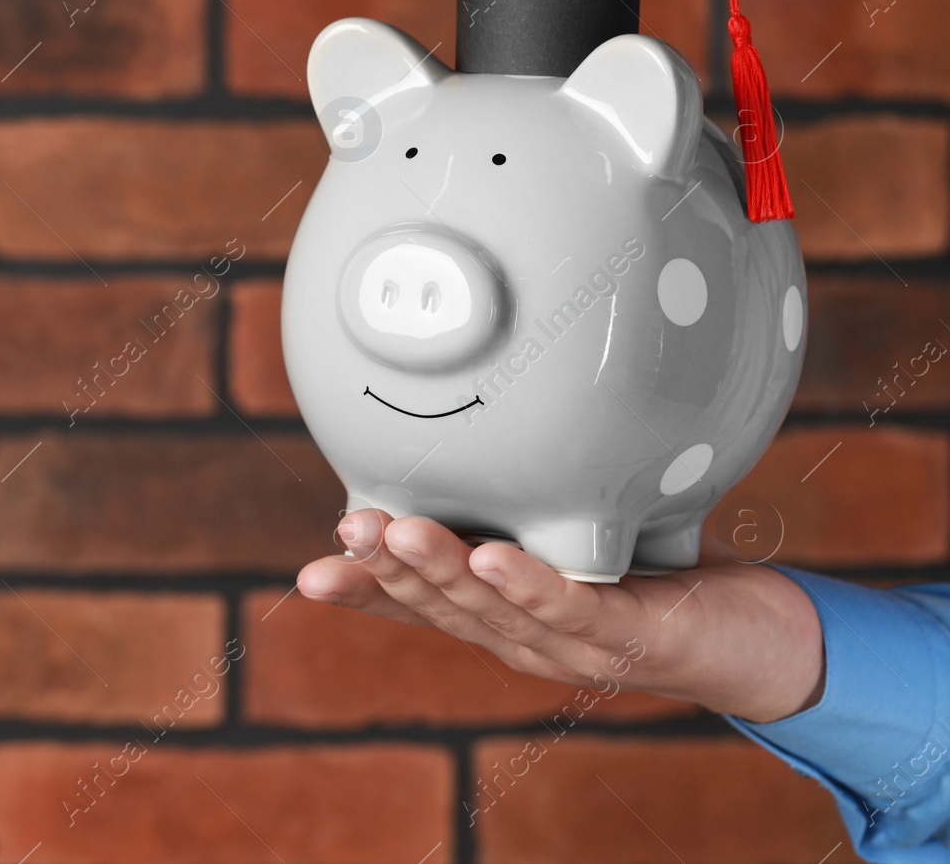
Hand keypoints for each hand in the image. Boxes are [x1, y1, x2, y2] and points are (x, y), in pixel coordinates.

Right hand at [298, 509, 824, 723]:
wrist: (765, 641)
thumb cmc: (662, 578)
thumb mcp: (576, 535)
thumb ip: (525, 503)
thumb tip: (482, 427)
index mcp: (505, 619)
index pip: (421, 610)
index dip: (366, 594)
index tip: (310, 576)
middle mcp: (527, 642)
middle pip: (443, 608)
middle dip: (387, 569)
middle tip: (345, 529)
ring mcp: (575, 647)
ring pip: (491, 609)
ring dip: (438, 572)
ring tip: (392, 529)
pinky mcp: (629, 638)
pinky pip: (571, 607)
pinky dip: (526, 585)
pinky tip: (491, 556)